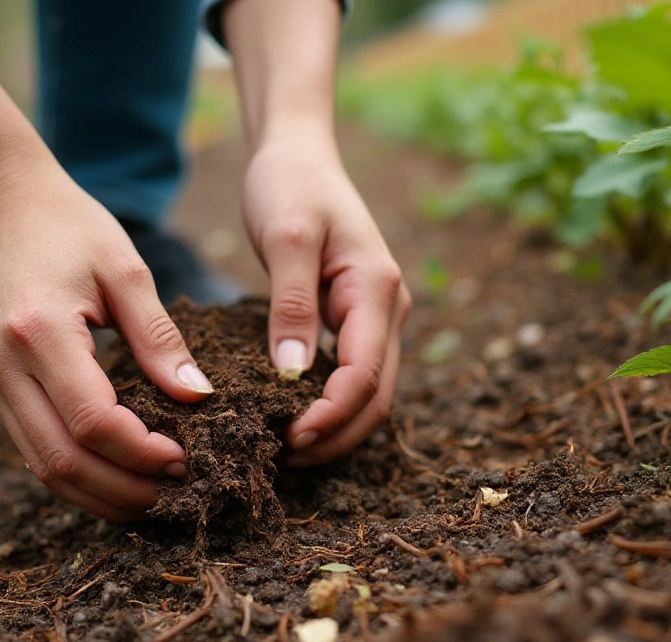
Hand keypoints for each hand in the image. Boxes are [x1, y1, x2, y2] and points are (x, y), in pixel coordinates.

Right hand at [0, 172, 214, 520]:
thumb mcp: (126, 271)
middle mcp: (2, 364)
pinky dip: (78, 472)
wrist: (0, 204)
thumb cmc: (71, 227)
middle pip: (62, 460)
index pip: (93, 421)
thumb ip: (160, 338)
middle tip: (177, 492)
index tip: (187, 458)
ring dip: (99, 493)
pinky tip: (120, 475)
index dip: (142, 452)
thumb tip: (200, 397)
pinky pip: (34, 448)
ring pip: (43, 466)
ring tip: (154, 496)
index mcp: (37, 331)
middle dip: (123, 489)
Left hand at [242, 136, 410, 464]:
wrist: (299, 153)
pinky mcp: (358, 319)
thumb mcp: (285, 238)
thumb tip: (292, 374)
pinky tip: (292, 416)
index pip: (365, 375)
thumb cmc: (290, 186)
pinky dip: (330, 405)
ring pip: (370, 392)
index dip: (331, 417)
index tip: (287, 440)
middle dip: (336, 436)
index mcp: (376, 289)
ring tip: (284, 448)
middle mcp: (389, 308)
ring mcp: (378, 316)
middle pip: (376, 397)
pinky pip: (354, 375)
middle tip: (281, 459)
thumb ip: (291, 305)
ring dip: (335, 427)